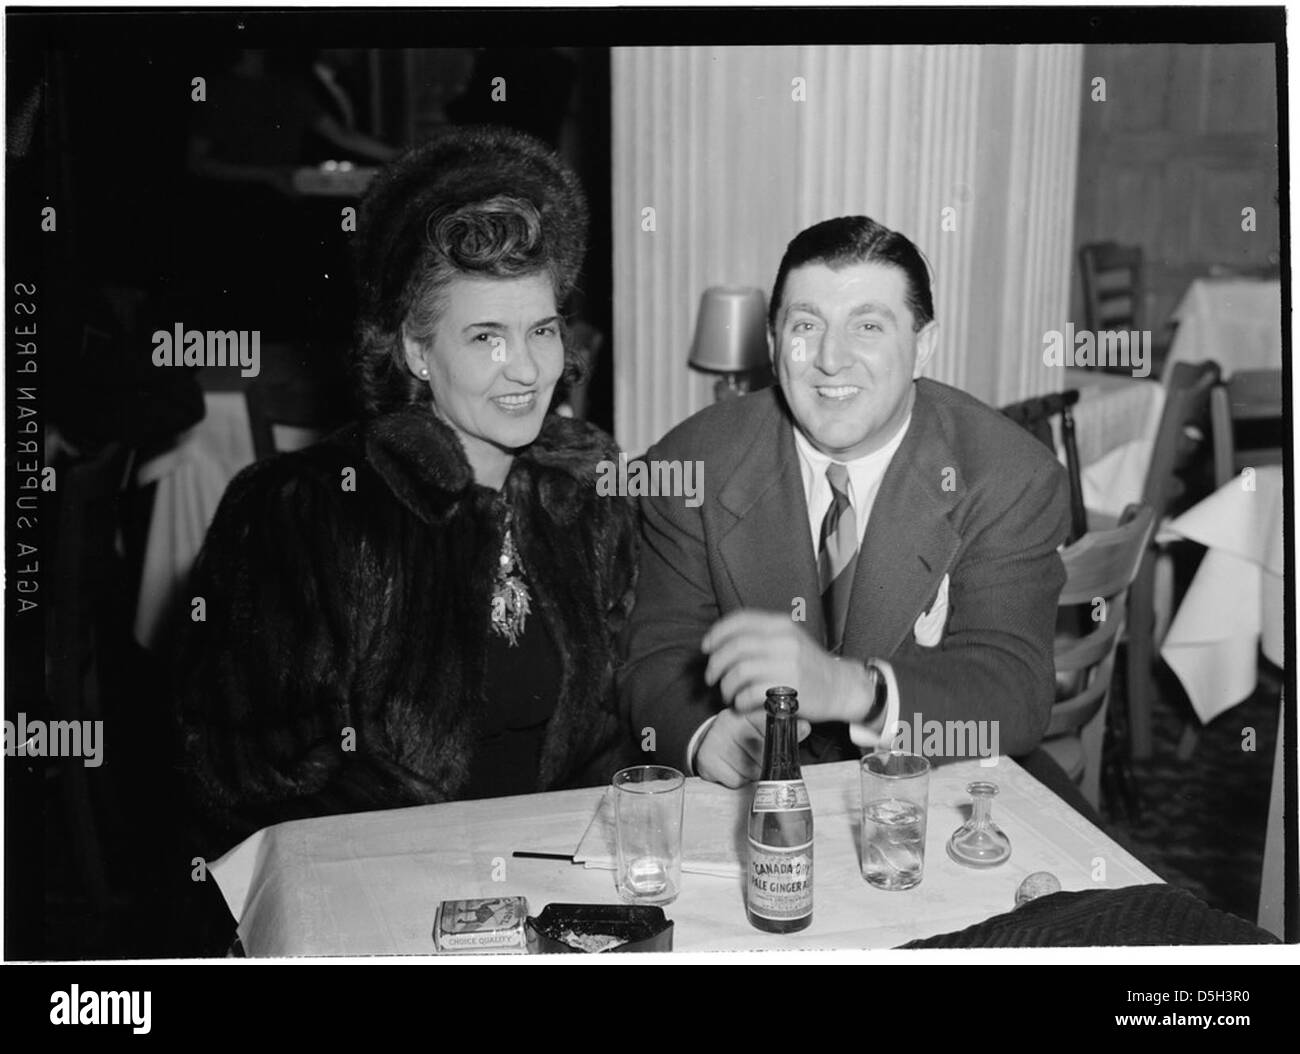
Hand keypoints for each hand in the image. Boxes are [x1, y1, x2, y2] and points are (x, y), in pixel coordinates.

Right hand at [695, 708, 810, 787]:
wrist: (710, 742)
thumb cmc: (742, 735)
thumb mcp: (761, 728)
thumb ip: (784, 729)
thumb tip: (805, 727)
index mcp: (744, 712)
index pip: (767, 723)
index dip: (781, 734)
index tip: (803, 730)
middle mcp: (727, 722)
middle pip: (762, 754)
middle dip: (765, 762)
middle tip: (760, 757)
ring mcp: (715, 740)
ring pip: (749, 771)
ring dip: (751, 773)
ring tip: (743, 761)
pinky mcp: (706, 759)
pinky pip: (735, 780)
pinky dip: (737, 780)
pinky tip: (732, 768)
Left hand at [702, 610, 873, 722]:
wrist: (841, 688)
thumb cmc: (808, 666)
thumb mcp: (788, 640)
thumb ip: (760, 637)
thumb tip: (720, 643)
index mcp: (781, 625)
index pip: (740, 620)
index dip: (717, 633)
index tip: (706, 647)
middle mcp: (784, 641)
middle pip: (734, 647)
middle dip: (715, 664)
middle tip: (711, 678)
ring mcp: (788, 665)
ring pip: (739, 671)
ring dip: (726, 686)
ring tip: (727, 694)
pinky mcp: (790, 690)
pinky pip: (750, 693)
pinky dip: (739, 701)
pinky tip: (740, 704)